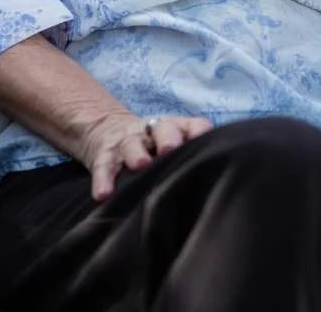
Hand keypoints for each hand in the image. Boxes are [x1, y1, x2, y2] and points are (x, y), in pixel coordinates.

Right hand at [75, 110, 213, 200]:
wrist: (108, 130)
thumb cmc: (153, 147)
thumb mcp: (171, 145)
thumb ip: (189, 158)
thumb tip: (217, 184)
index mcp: (176, 128)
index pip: (192, 125)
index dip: (199, 131)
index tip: (206, 139)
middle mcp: (153, 131)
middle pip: (163, 129)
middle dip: (168, 139)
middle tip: (170, 150)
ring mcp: (128, 141)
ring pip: (132, 144)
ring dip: (137, 154)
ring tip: (140, 165)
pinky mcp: (105, 154)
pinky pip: (104, 166)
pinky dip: (103, 179)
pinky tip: (103, 194)